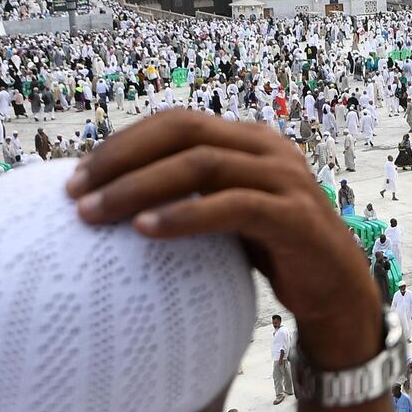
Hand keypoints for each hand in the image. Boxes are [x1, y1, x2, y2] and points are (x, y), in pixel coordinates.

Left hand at [68, 110, 382, 368]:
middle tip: (74, 193)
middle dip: (121, 158)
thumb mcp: (228, 212)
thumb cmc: (274, 251)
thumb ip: (191, 194)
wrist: (338, 290)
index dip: (124, 142)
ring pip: (202, 163)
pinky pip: (230, 206)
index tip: (76, 175)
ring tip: (96, 214)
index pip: (176, 121)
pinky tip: (145, 232)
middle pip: (183, 132)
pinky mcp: (294, 216)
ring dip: (140, 186)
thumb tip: (110, 200)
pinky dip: (183, 216)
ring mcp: (285, 179)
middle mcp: (267, 148)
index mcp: (248, 139)